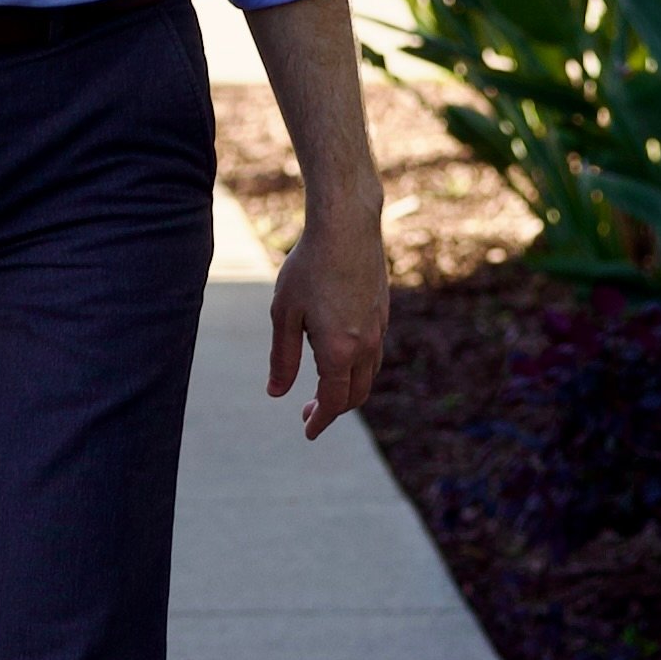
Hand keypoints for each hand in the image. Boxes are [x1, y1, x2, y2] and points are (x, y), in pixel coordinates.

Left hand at [268, 202, 388, 441]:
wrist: (346, 227)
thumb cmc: (308, 267)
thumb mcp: (284, 314)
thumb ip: (283, 358)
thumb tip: (277, 393)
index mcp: (340, 351)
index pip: (334, 401)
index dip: (320, 420)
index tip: (307, 432)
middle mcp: (366, 345)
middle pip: (356, 394)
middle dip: (333, 409)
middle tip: (308, 413)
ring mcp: (379, 328)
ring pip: (368, 375)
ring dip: (347, 389)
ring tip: (322, 388)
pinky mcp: (383, 312)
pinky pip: (374, 353)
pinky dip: (358, 368)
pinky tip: (338, 357)